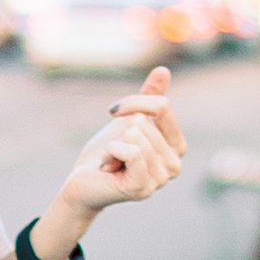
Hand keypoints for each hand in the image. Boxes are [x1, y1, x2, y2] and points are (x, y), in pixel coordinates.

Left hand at [51, 66, 184, 233]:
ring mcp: (161, 179)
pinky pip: (132, 152)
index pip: (162, 106)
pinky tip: (109, 167)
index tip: (113, 112)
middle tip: (114, 151)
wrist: (83, 182)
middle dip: (120, 130)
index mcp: (177, 146)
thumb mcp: (128, 120)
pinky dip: (113, 152)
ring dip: (115, 144)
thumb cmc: (107, 152)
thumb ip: (148, 98)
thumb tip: (163, 69)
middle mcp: (175, 164)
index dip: (133, 103)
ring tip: (112, 160)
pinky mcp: (143, 189)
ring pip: (137, 136)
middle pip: (145, 121)